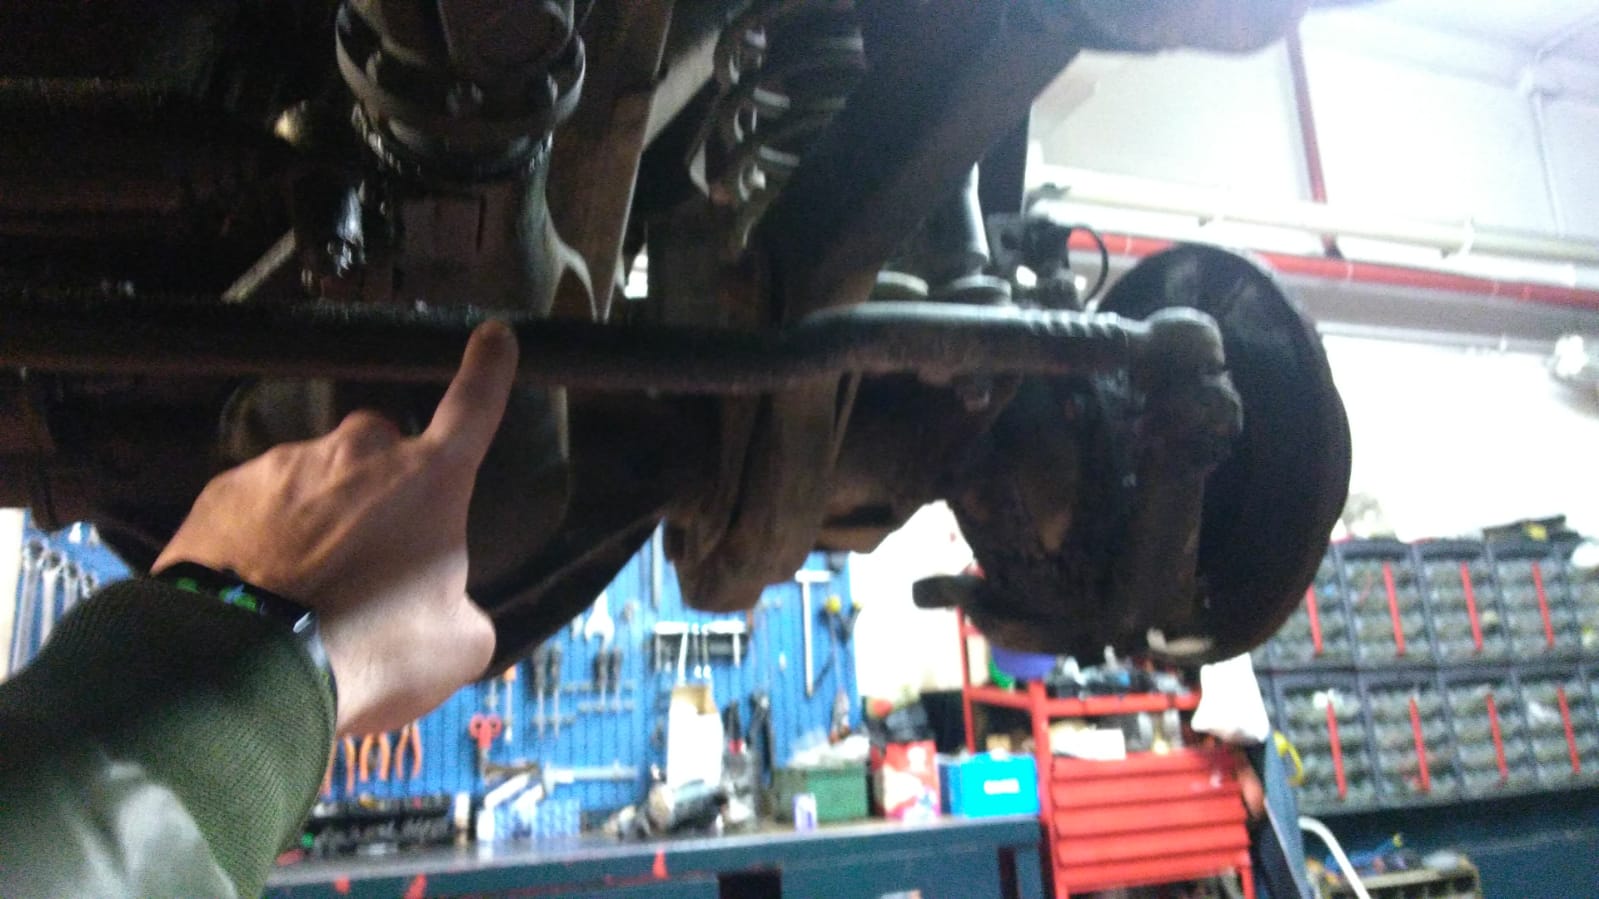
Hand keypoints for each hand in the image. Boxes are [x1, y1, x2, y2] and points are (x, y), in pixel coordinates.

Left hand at [154, 321, 518, 735]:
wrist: (248, 667)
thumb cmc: (374, 650)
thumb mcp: (456, 646)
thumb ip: (461, 607)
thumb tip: (446, 606)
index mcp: (431, 479)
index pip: (474, 407)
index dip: (488, 371)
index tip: (494, 335)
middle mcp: (361, 452)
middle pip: (380, 449)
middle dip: (380, 486)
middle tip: (369, 553)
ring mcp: (287, 464)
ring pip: (315, 479)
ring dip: (317, 518)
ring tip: (304, 589)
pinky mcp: (226, 490)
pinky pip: (257, 504)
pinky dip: (263, 536)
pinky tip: (260, 587)